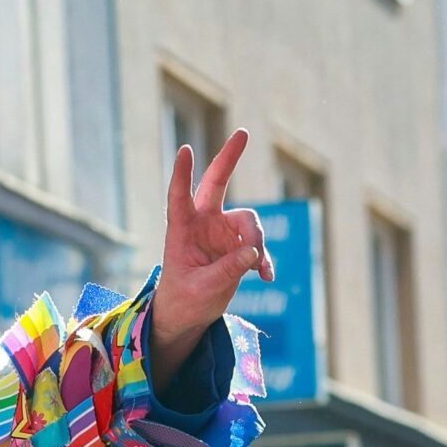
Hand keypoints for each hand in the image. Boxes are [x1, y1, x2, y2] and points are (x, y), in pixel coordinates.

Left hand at [150, 129, 273, 387]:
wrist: (189, 314)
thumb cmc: (184, 299)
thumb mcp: (203, 288)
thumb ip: (227, 270)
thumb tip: (253, 252)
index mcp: (181, 228)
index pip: (180, 196)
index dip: (182, 173)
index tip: (185, 149)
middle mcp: (203, 222)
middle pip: (218, 182)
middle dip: (230, 158)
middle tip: (244, 132)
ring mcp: (222, 231)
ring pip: (249, 221)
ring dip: (258, 242)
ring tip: (259, 268)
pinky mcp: (238, 245)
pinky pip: (258, 244)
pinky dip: (264, 259)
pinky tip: (267, 276)